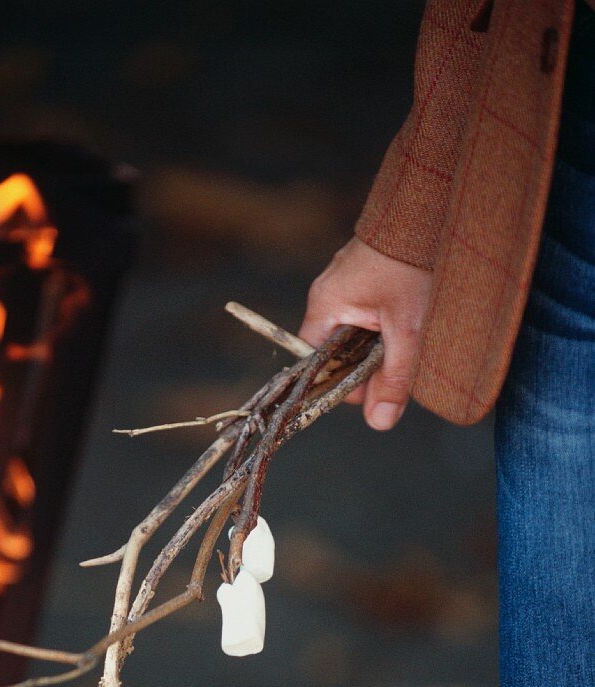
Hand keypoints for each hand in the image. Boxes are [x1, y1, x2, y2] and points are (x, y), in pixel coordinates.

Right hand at [299, 237, 431, 429]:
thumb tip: (379, 423)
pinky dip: (387, 322)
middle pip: (337, 352)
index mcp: (325, 305)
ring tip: (411, 331)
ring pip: (355, 334)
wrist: (433, 202)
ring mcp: (346, 281)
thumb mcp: (409, 329)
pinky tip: (410, 316)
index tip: (376, 385)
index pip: (315, 364)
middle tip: (402, 358)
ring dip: (381, 343)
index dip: (342, 383)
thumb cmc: (415, 261)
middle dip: (368, 364)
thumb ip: (394, 377)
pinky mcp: (366, 274)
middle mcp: (328, 293)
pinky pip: (367, 312)